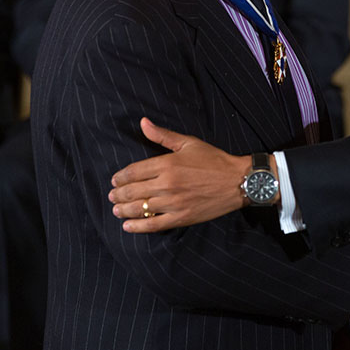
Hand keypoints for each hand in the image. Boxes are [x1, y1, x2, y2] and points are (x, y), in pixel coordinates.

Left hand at [109, 118, 248, 231]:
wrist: (237, 181)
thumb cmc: (213, 159)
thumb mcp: (188, 143)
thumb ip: (162, 135)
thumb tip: (143, 123)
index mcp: (167, 164)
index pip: (134, 172)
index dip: (120, 177)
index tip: (115, 180)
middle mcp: (167, 184)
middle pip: (133, 191)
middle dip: (118, 194)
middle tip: (112, 196)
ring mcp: (174, 202)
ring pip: (140, 208)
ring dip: (124, 210)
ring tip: (116, 210)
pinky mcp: (181, 217)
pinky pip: (154, 225)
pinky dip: (138, 227)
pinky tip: (128, 226)